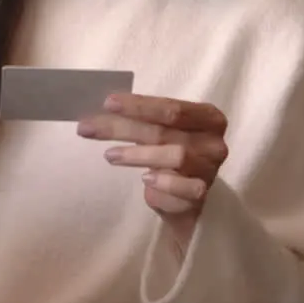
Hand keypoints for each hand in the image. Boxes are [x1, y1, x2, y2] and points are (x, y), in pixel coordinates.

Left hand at [77, 93, 228, 240]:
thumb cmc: (168, 156)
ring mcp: (211, 169)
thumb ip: (140, 121)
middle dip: (123, 128)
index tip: (107, 103)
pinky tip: (146, 180)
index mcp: (208, 118)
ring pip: (175, 156)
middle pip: (164, 131)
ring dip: (137, 155)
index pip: (172, 108)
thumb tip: (101, 111)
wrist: (185, 199)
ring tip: (109, 156)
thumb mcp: (159, 134)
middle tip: (89, 129)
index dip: (138, 105)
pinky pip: (184, 187)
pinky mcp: (203, 194)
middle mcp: (214, 142)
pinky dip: (163, 183)